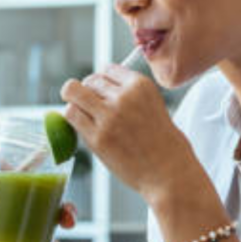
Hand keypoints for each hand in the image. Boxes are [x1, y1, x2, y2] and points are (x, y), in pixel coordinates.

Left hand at [61, 64, 195, 201]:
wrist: (169, 172)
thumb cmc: (163, 144)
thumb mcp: (153, 106)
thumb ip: (129, 94)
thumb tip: (99, 87)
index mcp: (141, 85)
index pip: (107, 68)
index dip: (103, 82)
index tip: (104, 94)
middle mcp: (124, 96)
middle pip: (89, 80)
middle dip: (88, 92)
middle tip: (93, 109)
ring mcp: (109, 116)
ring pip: (73, 93)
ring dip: (75, 103)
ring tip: (84, 116)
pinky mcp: (97, 137)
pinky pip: (71, 115)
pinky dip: (73, 119)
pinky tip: (83, 128)